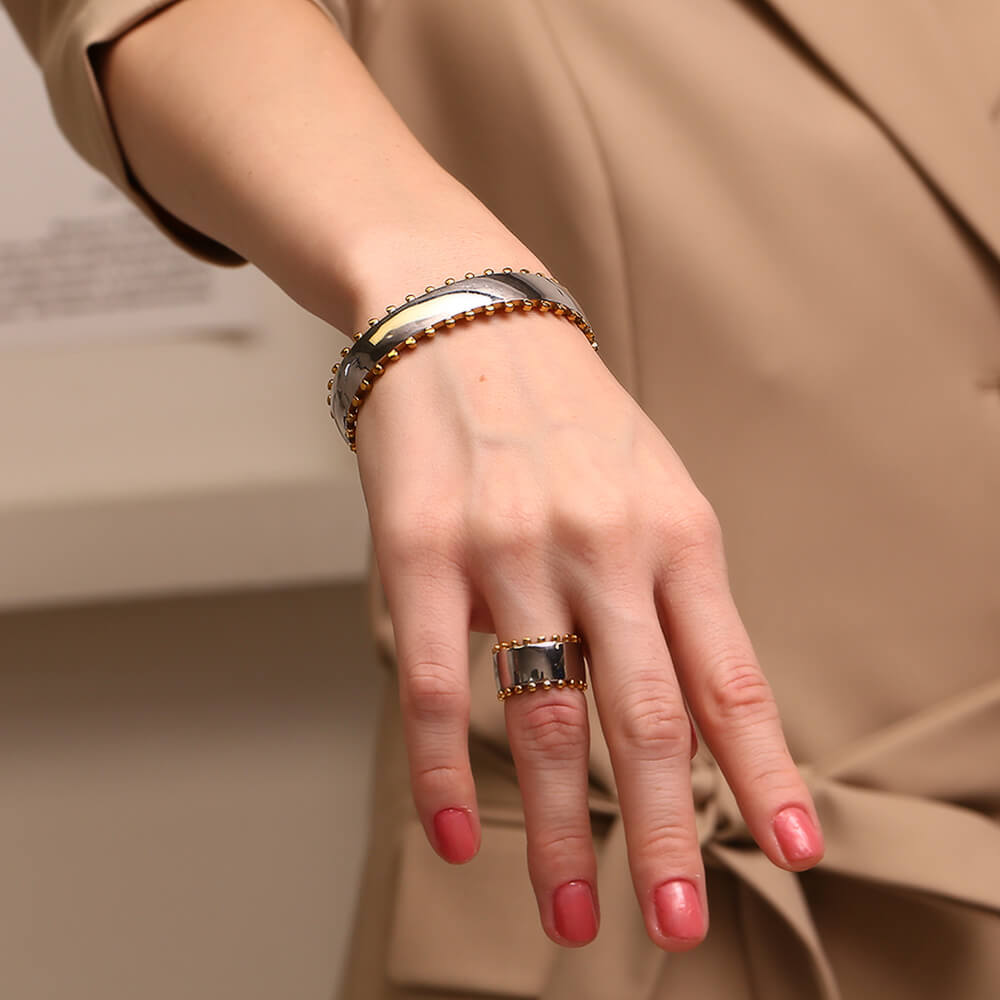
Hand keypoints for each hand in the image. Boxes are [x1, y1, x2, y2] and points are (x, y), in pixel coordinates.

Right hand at [355, 305, 823, 949]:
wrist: (466, 319)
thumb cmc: (566, 415)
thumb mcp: (651, 485)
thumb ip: (672, 591)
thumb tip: (686, 711)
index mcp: (674, 531)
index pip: (729, 674)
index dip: (765, 768)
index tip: (793, 845)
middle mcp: (600, 546)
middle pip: (644, 715)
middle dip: (666, 832)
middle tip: (675, 921)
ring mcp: (509, 552)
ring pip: (541, 717)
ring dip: (559, 829)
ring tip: (568, 912)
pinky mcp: (422, 554)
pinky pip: (432, 684)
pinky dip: (442, 771)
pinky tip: (456, 833)